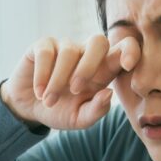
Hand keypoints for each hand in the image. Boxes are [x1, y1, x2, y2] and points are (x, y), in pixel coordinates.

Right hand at [0, 34, 140, 130]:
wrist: (29, 108)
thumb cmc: (60, 111)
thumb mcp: (80, 119)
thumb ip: (96, 110)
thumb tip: (108, 93)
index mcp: (103, 70)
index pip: (123, 50)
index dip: (131, 51)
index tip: (129, 65)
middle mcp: (85, 54)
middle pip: (98, 41)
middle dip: (88, 66)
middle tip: (76, 90)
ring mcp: (64, 47)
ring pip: (69, 52)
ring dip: (59, 81)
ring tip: (50, 101)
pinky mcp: (43, 46)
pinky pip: (46, 53)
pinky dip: (42, 75)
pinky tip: (39, 92)